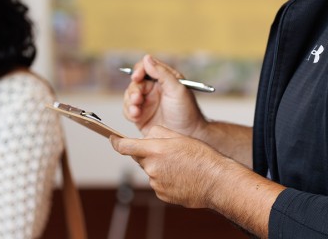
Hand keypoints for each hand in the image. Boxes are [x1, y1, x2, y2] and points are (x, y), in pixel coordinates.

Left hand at [111, 126, 283, 237]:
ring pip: (150, 171)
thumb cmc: (200, 156)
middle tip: (168, 152)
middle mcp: (151, 167)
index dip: (115, 142)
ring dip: (159, 167)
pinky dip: (165, 179)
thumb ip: (157, 133)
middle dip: (148, 154)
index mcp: (154, 150)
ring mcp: (156, 183)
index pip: (124, 146)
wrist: (216, 181)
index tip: (111, 138)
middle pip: (140, 158)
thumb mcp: (178, 136)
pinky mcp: (162, 195)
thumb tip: (145, 135)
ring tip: (179, 166)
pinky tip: (180, 176)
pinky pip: (158, 183)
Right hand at [123, 55, 206, 136]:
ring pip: (129, 96)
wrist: (188, 136)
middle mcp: (153, 89)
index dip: (139, 70)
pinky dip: (129, 112)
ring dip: (130, 102)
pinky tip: (136, 116)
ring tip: (136, 111)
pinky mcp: (140, 116)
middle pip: (135, 83)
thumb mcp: (177, 90)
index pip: (146, 68)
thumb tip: (147, 58)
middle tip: (138, 99)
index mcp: (164, 79)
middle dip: (134, 90)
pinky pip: (128, 110)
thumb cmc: (187, 112)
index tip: (137, 77)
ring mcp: (146, 102)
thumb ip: (162, 73)